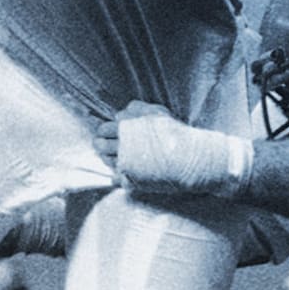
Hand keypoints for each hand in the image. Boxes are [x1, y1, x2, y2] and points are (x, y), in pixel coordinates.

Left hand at [94, 101, 244, 195]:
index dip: (105, 131)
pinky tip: (124, 172)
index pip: (103, 129)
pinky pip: (116, 179)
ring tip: (117, 157)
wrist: (188, 159)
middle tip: (106, 146)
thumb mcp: (157, 113)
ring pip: (107, 162)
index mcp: (125, 129)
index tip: (109, 133)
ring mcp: (125, 165)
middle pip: (100, 146)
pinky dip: (117, 176)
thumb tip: (119, 114)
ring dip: (109, 158)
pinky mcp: (131, 181)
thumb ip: (136, 109)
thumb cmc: (175, 133)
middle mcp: (121, 147)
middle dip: (102, 145)